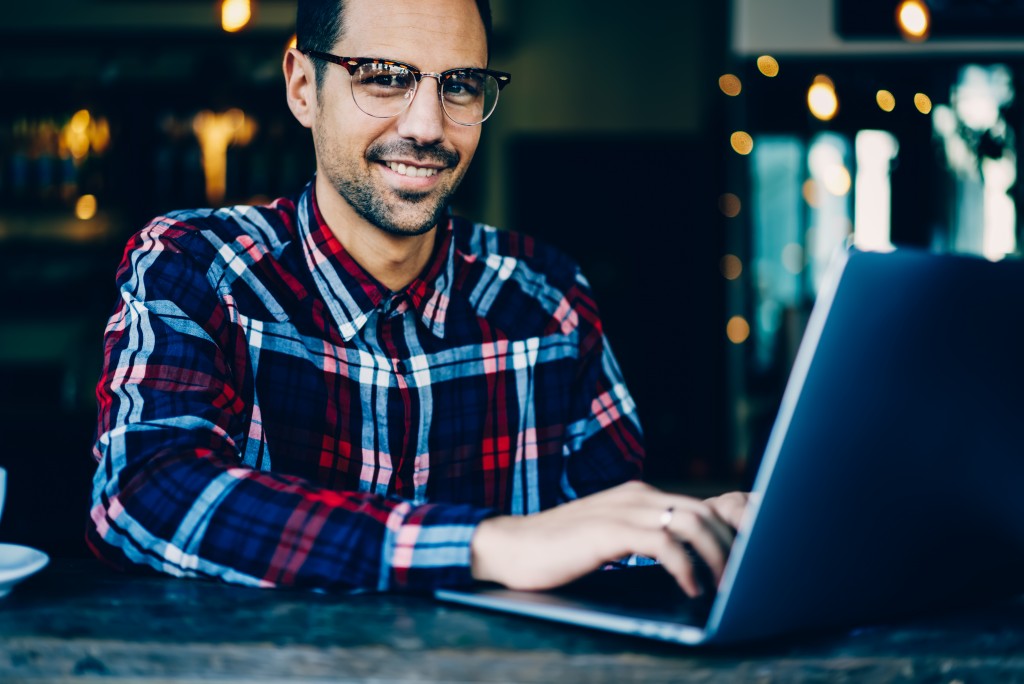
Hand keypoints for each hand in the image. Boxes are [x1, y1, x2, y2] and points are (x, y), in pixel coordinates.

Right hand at [470, 481, 749, 596]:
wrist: (511, 546)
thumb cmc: (561, 549)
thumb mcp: (612, 538)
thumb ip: (645, 537)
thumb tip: (686, 558)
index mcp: (640, 495)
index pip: (701, 503)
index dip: (731, 528)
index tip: (750, 558)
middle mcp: (637, 495)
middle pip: (704, 511)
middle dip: (732, 545)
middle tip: (744, 579)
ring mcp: (622, 510)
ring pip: (691, 522)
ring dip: (716, 556)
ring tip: (722, 586)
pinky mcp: (608, 531)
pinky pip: (663, 543)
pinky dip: (685, 566)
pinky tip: (688, 587)